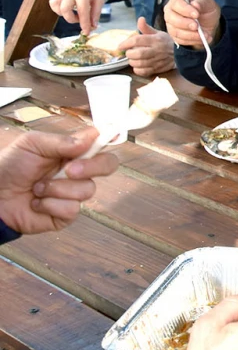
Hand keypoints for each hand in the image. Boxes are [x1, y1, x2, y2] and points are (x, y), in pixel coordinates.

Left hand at [0, 129, 117, 234]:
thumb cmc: (9, 167)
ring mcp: (73, 193)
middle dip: (92, 167)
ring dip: (57, 189)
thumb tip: (90, 139)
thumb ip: (61, 141)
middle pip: (108, 165)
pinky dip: (51, 205)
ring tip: (37, 189)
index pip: (100, 142)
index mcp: (72, 151)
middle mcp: (78, 171)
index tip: (115, 134)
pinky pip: (72, 209)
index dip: (111, 137)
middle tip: (69, 170)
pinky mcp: (65, 215)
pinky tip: (36, 203)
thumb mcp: (31, 145)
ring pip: (87, 190)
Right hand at [50, 0, 107, 34]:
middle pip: (64, 9)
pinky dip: (58, 10)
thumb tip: (93, 26)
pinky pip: (54, 3)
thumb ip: (96, 13)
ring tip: (75, 15)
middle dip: (72, 19)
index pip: (82, 10)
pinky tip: (68, 11)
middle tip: (82, 20)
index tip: (87, 32)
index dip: (84, 23)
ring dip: (64, 15)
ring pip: (56, 6)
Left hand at [119, 17, 175, 75]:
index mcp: (155, 39)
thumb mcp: (158, 33)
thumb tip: (140, 19)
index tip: (120, 46)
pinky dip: (137, 70)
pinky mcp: (158, 69)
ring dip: (132, 61)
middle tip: (129, 52)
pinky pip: (144, 72)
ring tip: (133, 59)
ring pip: (139, 63)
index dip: (126, 43)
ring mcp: (158, 61)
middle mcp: (157, 50)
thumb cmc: (166, 42)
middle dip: (129, 53)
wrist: (181, 53)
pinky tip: (138, 66)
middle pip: (138, 53)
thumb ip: (146, 28)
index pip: (137, 40)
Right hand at [164, 0, 220, 48]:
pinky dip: (192, 41)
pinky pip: (180, 40)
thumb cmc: (206, 9)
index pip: (176, 2)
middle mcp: (170, 10)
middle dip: (185, 23)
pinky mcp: (174, 35)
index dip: (185, 9)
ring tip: (205, 35)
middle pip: (171, 18)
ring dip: (191, 35)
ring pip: (175, 31)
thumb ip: (202, 3)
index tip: (196, 14)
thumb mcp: (208, 3)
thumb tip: (195, 5)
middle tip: (197, 26)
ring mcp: (171, 24)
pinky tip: (203, 39)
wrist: (209, 22)